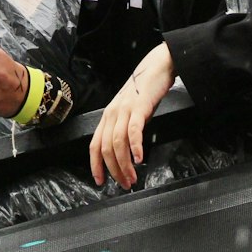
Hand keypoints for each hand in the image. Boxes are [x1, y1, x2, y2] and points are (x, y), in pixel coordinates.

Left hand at [91, 43, 173, 189]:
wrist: (156, 67)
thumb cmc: (144, 92)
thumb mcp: (129, 112)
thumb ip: (125, 129)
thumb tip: (127, 152)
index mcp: (107, 116)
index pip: (95, 145)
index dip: (96, 165)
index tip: (100, 182)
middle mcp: (112, 114)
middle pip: (106, 148)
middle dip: (114, 170)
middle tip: (125, 184)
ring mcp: (124, 110)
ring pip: (118, 143)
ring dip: (124, 164)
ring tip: (133, 177)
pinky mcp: (139, 107)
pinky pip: (134, 130)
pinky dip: (135, 146)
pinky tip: (139, 158)